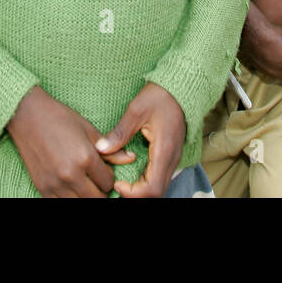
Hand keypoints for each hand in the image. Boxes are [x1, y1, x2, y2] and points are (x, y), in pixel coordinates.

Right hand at [6, 86, 133, 197]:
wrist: (27, 115)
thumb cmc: (59, 118)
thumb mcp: (88, 129)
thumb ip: (111, 149)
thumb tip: (130, 158)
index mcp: (85, 158)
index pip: (108, 183)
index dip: (110, 178)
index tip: (105, 171)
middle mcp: (71, 175)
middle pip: (97, 199)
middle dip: (101, 191)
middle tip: (97, 181)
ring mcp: (55, 184)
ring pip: (80, 203)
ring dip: (86, 196)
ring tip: (84, 184)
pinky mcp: (42, 188)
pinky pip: (61, 204)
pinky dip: (69, 198)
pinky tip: (70, 187)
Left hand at [95, 82, 185, 196]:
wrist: (180, 88)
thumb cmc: (159, 96)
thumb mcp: (136, 110)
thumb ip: (119, 132)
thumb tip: (101, 149)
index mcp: (164, 150)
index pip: (152, 188)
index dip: (133, 193)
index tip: (117, 183)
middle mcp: (172, 159)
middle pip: (157, 192)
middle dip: (135, 194)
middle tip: (116, 184)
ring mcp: (173, 159)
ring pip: (159, 187)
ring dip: (141, 189)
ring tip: (122, 180)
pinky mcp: (171, 156)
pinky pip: (160, 177)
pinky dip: (146, 181)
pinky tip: (132, 173)